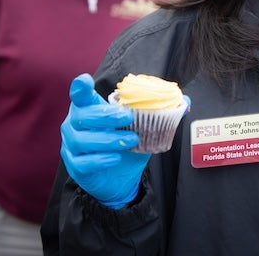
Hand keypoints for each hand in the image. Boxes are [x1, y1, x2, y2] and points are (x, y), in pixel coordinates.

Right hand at [60, 73, 150, 208]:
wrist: (119, 177)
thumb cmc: (127, 143)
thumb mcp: (144, 126)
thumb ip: (161, 112)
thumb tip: (186, 102)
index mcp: (90, 107)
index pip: (79, 94)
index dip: (80, 87)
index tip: (85, 81)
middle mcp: (75, 124)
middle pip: (83, 115)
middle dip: (106, 115)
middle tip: (128, 117)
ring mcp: (72, 145)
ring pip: (82, 139)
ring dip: (108, 139)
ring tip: (131, 141)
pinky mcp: (75, 166)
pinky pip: (83, 162)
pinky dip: (100, 159)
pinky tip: (115, 158)